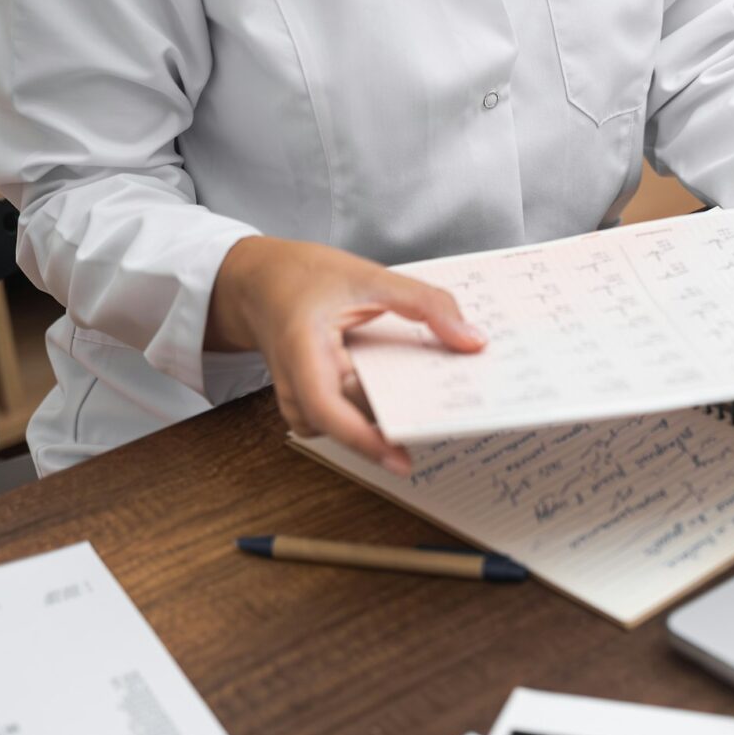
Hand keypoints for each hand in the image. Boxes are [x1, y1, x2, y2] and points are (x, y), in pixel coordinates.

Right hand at [207, 236, 484, 473]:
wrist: (261, 282)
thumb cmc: (307, 277)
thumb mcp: (371, 276)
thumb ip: (425, 304)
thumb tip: (472, 341)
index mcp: (303, 348)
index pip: (326, 407)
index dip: (362, 439)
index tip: (400, 458)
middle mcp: (295, 383)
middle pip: (347, 420)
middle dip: (394, 426)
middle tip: (446, 425)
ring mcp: (300, 398)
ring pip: (347, 424)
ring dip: (385, 423)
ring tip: (432, 412)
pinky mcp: (312, 403)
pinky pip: (345, 419)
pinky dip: (374, 415)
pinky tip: (406, 401)